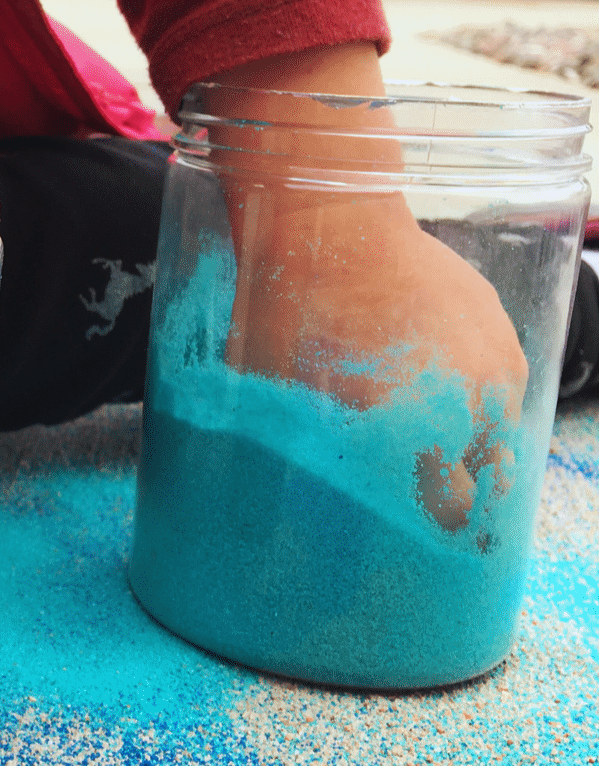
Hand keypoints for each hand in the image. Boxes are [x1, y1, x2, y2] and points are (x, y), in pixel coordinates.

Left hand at [223, 191, 526, 531]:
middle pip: (488, 475)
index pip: (455, 512)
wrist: (329, 224)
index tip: (405, 518)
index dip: (428, 520)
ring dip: (470, 436)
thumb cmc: (291, 315)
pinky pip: (498, 379)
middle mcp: (476, 405)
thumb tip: (315, 486)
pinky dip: (472, 390)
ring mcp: (496, 362)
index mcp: (425, 438)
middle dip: (454, 484)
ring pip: (500, 426)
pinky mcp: (499, 324)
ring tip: (423, 430)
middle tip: (412, 480)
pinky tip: (431, 380)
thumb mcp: (287, 403)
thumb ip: (324, 455)